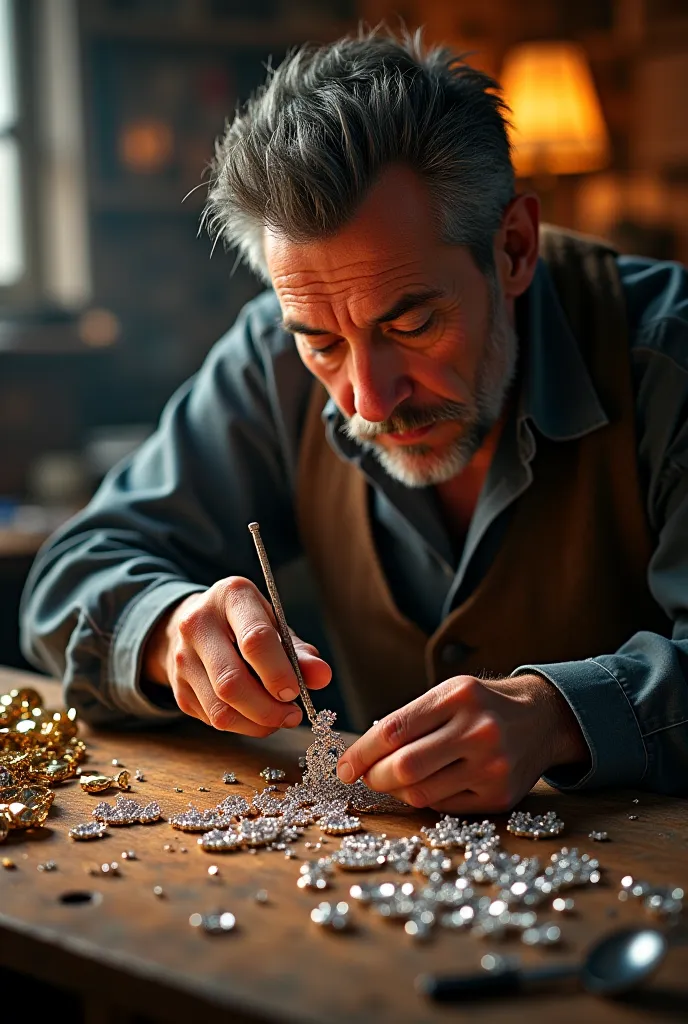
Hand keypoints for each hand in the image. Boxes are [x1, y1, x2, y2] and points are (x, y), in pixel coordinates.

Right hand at [143, 577, 330, 735]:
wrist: (195, 626)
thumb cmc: (245, 625)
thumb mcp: (275, 626)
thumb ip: (300, 652)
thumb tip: (322, 676)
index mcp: (231, 597)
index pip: (255, 640)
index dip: (278, 673)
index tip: (295, 692)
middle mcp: (198, 624)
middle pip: (232, 681)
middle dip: (268, 708)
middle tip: (292, 714)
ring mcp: (183, 658)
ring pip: (220, 708)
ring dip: (257, 723)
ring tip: (279, 719)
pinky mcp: (178, 688)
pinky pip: (213, 719)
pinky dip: (242, 726)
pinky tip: (256, 717)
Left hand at [336, 674, 588, 812]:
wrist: (542, 719)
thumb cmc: (481, 706)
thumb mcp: (448, 694)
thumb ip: (410, 720)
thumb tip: (361, 757)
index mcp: (458, 696)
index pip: (394, 729)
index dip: (361, 753)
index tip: (343, 767)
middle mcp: (478, 730)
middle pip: (405, 766)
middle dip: (375, 777)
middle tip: (366, 778)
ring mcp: (492, 765)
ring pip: (421, 793)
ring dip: (397, 792)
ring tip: (394, 782)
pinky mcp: (500, 795)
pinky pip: (445, 807)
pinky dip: (426, 800)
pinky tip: (426, 787)